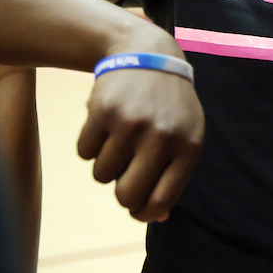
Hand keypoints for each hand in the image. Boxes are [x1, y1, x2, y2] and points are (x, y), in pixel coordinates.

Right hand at [77, 29, 203, 222]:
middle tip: (125, 176)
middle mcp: (162, 136)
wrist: (148, 54)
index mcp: (188, 146)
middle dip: (122, 194)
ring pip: (101, 175)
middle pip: (127, 195)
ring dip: (106, 164)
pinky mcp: (103, 112)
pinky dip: (91, 145)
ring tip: (121, 139)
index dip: (144, 212)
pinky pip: (84, 153)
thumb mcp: (186, 133)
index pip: (162, 199)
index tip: (138, 209)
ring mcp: (131, 123)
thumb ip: (174, 174)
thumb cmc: (169, 105)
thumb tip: (156, 217)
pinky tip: (107, 124)